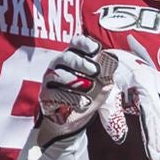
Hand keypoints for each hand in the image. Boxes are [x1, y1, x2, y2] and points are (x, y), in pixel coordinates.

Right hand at [34, 34, 126, 148]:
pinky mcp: (46, 96)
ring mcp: (50, 80)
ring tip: (89, 87)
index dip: (84, 44)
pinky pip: (54, 94)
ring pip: (58, 75)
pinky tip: (82, 102)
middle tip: (96, 71)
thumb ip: (107, 71)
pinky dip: (70, 98)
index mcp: (74, 56)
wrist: (76, 116)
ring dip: (75, 81)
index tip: (96, 49)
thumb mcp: (103, 82)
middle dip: (81, 63)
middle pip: (66, 57)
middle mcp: (59, 65)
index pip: (75, 44)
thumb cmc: (89, 92)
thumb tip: (113, 58)